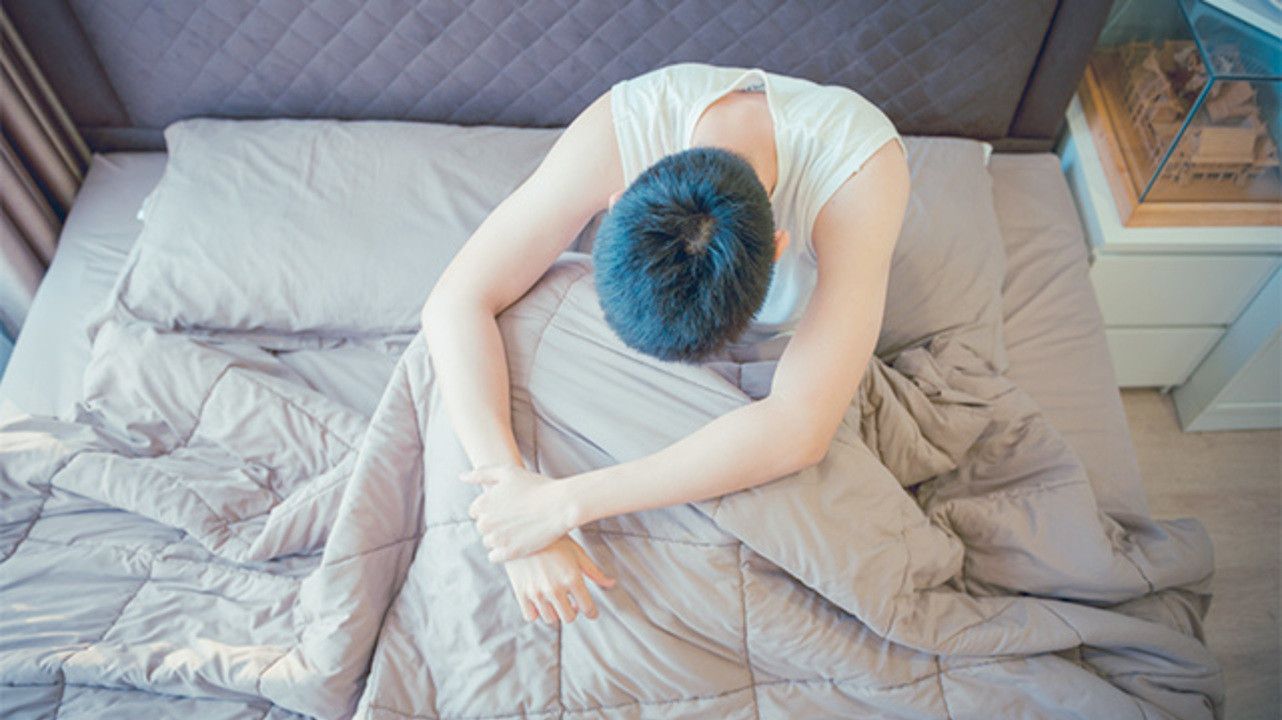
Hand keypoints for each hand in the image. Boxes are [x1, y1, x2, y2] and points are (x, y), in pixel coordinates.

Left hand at [464, 464, 578, 561]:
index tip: (506, 507)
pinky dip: (502, 552)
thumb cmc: (535, 486)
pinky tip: (516, 542)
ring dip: (499, 538)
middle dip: (495, 523)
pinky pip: (494, 557)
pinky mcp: (509, 552)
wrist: (560, 505)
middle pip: (482, 527)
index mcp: (482, 504)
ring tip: (518, 529)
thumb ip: (481, 473)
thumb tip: (461, 477)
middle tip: (515, 517)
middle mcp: (485, 523)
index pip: (475, 512)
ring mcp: (497, 539)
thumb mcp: (507, 472)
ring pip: (488, 542)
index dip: (491, 508)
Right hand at [502, 536, 614, 623]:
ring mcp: (537, 592)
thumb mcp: (577, 553)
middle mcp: (555, 588)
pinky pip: (531, 616)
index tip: (591, 612)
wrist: (524, 530)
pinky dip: (537, 613)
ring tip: (556, 601)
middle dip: (574, 612)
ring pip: (551, 619)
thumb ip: (594, 572)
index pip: (587, 608)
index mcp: (572, 578)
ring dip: (556, 612)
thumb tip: (611, 583)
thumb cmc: (553, 540)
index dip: (592, 612)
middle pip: (569, 617)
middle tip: (573, 604)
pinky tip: (541, 602)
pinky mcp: (521, 593)